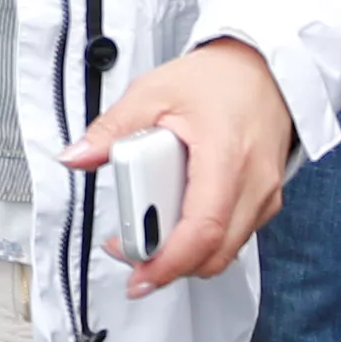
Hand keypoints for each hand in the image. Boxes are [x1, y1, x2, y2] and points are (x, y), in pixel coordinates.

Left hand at [65, 36, 294, 291]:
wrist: (261, 68)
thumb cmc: (216, 79)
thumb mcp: (152, 92)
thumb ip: (111, 129)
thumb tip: (75, 158)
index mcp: (225, 156)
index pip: (201, 229)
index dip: (169, 261)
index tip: (137, 273)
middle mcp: (253, 183)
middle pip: (215, 252)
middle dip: (170, 266)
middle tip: (131, 255)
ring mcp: (264, 194)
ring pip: (226, 250)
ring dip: (186, 255)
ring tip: (147, 236)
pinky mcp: (265, 200)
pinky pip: (235, 236)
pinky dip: (203, 241)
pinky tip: (175, 223)